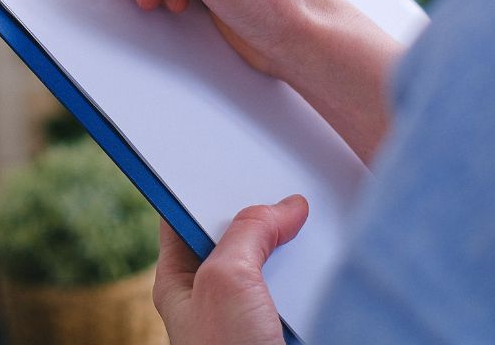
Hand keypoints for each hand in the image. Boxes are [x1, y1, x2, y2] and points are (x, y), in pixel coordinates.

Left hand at [154, 196, 307, 344]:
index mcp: (177, 277)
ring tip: (303, 221)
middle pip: (231, 236)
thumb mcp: (227, 278)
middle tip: (280, 191)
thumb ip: (249, 232)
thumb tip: (285, 208)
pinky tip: (317, 264)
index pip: (184, 215)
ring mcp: (241, 313)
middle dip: (255, 216)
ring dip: (284, 248)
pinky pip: (288, 293)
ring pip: (264, 265)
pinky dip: (304, 279)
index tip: (229, 165)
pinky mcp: (272, 330)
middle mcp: (207, 294)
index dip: (206, 189)